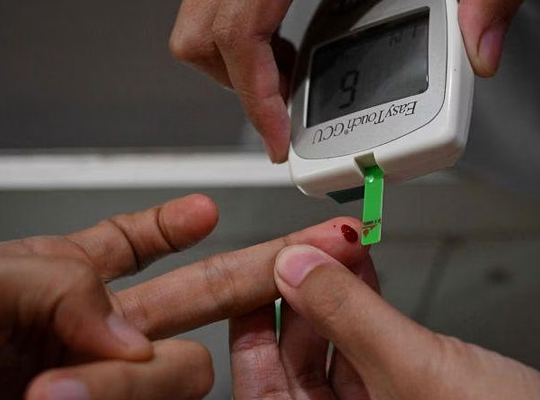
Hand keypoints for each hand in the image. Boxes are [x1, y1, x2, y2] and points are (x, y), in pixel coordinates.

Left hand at [0, 194, 368, 399]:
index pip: (129, 246)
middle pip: (198, 297)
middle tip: (319, 249)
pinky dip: (133, 392)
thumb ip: (65, 286)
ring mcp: (107, 386)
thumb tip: (132, 334)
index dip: (171, 224)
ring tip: (56, 391)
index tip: (205, 209)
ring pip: (179, 371)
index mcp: (58, 285)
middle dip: (260, 270)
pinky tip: (96, 390)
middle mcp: (93, 337)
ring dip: (131, 378)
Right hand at [169, 0, 524, 162]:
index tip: (280, 138)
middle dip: (239, 81)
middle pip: (200, 26)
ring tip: (294, 71)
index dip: (253, 97)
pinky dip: (251, 28)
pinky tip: (296, 32)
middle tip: (287, 106)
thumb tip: (481, 51)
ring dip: (240, 54)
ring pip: (203, 10)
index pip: (237, 30)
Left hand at [229, 244, 539, 399]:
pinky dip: (365, 308)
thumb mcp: (415, 367)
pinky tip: (363, 273)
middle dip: (302, 302)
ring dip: (334, 298)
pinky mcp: (407, 395)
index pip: (265, 390)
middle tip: (305, 253)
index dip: (252, 334)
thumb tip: (295, 268)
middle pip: (296, 367)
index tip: (255, 281)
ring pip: (333, 353)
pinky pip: (369, 348)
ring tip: (337, 252)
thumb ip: (348, 314)